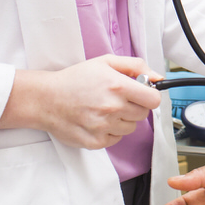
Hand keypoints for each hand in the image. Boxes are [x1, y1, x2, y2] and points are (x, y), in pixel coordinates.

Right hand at [0, 55, 162, 148]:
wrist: (46, 99)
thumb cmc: (75, 79)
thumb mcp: (105, 62)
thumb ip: (135, 66)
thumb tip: (158, 78)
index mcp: (118, 86)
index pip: (153, 100)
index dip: (149, 96)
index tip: (141, 94)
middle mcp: (113, 108)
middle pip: (142, 114)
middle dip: (133, 106)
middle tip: (116, 98)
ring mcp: (104, 127)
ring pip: (130, 127)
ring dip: (122, 119)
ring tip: (103, 109)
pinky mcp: (96, 142)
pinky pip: (116, 139)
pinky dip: (110, 131)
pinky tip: (97, 120)